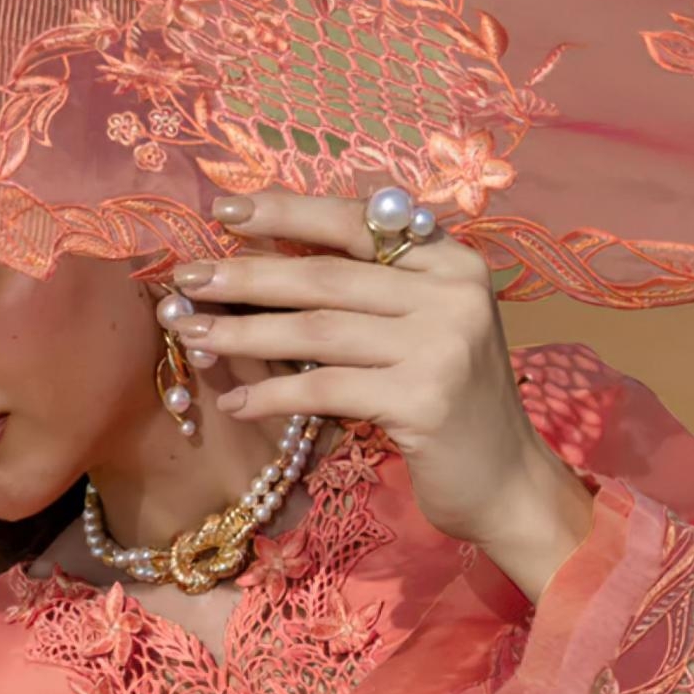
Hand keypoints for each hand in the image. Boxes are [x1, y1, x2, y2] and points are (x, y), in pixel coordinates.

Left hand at [161, 188, 596, 599]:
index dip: (288, 212)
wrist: (507, 482)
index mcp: (452, 260)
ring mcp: (441, 345)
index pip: (357, 221)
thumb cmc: (451, 403)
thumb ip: (375, 289)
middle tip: (186, 279)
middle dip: (247, 274)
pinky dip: (274, 394)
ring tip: (195, 334)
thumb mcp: (426, 327)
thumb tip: (265, 260)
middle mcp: (452, 292)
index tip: (226, 211)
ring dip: (246, 332)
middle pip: (327, 274)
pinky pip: (326, 388)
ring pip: (318, 329)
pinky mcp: (423, 400)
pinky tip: (237, 402)